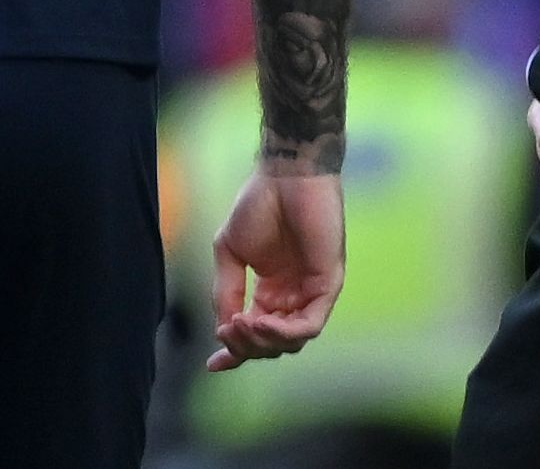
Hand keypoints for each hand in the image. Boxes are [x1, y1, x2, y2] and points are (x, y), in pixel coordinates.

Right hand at [208, 168, 344, 372]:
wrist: (284, 174)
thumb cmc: (258, 204)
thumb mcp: (229, 253)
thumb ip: (225, 291)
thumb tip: (223, 328)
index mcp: (270, 290)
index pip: (255, 332)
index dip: (234, 352)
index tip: (211, 365)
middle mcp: (293, 296)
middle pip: (272, 344)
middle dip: (245, 346)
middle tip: (226, 330)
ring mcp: (312, 292)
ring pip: (291, 341)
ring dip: (262, 341)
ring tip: (240, 324)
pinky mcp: (327, 285)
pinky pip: (310, 324)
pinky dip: (284, 332)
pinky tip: (259, 322)